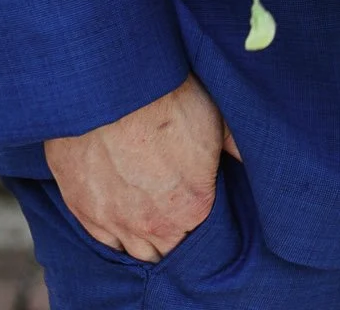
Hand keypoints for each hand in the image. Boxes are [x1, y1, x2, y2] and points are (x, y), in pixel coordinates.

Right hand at [44, 74, 239, 261]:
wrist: (110, 86)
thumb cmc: (167, 98)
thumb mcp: (216, 118)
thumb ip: (236, 147)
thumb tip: (255, 160)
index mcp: (193, 208)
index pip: (203, 236)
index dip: (202, 222)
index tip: (199, 204)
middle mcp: (154, 227)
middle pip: (169, 250)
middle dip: (175, 236)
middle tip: (176, 210)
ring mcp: (115, 223)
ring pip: (136, 252)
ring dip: (145, 240)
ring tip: (151, 218)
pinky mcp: (84, 210)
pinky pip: (104, 242)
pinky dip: (114, 234)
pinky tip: (122, 218)